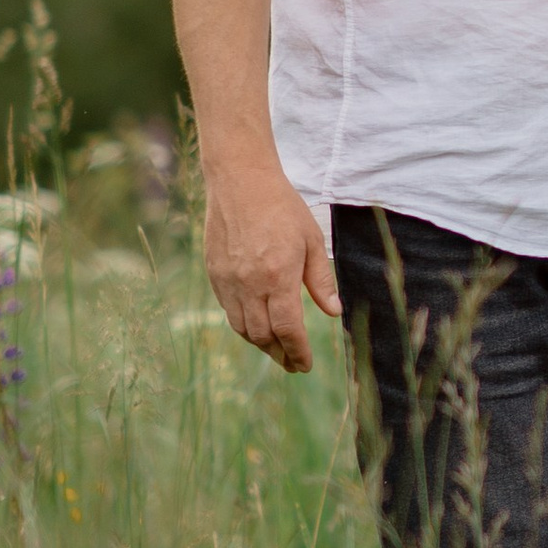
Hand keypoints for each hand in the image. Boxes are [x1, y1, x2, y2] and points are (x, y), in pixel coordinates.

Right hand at [203, 158, 340, 374]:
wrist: (240, 182)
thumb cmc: (283, 208)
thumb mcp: (312, 241)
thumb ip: (321, 281)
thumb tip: (333, 313)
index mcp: (278, 277)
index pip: (288, 329)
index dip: (298, 352)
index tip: (306, 365)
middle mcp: (250, 284)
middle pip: (263, 335)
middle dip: (280, 355)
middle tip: (293, 364)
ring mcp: (228, 281)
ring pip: (242, 328)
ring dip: (261, 344)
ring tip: (277, 350)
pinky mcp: (215, 274)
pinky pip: (228, 311)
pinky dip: (244, 326)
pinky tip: (257, 326)